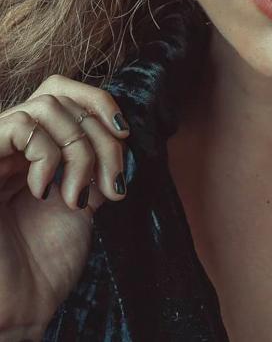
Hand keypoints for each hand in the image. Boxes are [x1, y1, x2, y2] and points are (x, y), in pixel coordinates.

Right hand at [0, 74, 129, 332]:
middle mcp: (12, 145)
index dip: (100, 102)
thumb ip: (96, 162)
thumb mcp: (84, 200)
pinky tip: (45, 190)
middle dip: (100, 132)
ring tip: (78, 194)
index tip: (125, 133)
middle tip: (111, 182)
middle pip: (62, 94)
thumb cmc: (44, 264)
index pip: (66, 93)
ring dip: (78, 148)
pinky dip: (47, 153)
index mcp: (35, 149)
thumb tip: (117, 134)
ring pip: (45, 106)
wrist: (16, 312)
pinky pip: (20, 125)